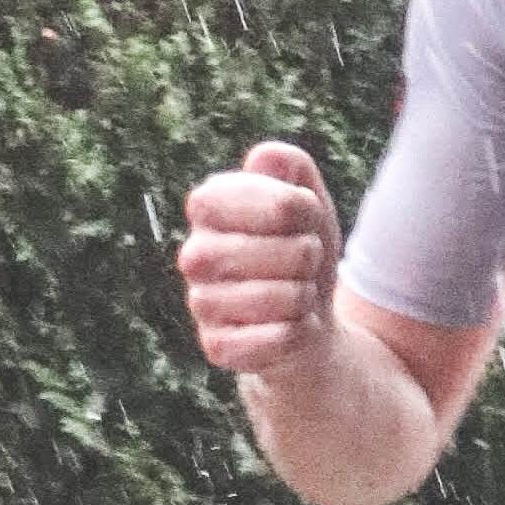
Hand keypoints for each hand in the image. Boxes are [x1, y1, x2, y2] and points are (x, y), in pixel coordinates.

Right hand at [176, 138, 340, 382]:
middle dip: (310, 258)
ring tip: (293, 294)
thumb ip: (290, 167)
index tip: (299, 219)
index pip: (284, 204)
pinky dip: (298, 333)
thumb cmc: (300, 250)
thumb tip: (262, 157)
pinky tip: (286, 327)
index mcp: (209, 205)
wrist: (306, 317)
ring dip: (304, 297)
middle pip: (292, 252)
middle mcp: (194, 254)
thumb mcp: (306, 201)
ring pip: (286, 298)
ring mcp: (200, 303)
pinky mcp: (215, 346)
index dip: (305, 213)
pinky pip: (280, 337)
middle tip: (299, 263)